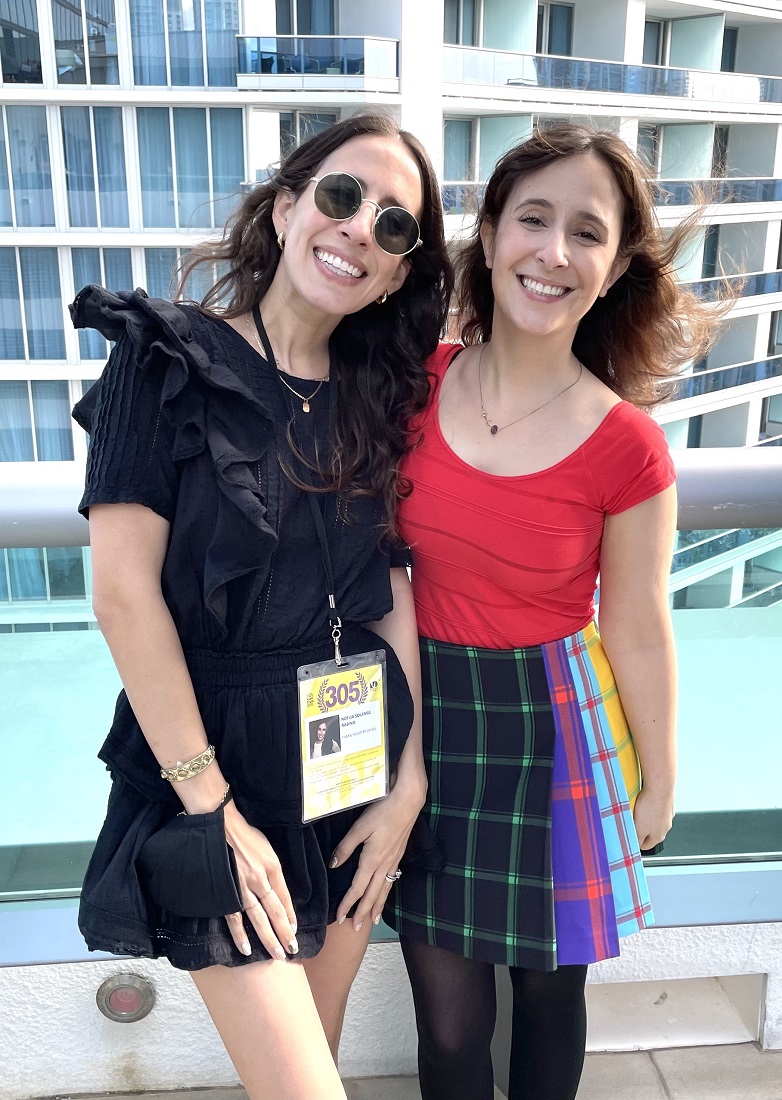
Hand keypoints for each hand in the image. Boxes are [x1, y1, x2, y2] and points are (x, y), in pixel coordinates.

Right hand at [222, 801, 298, 960]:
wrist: (222, 825)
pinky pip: (235, 917)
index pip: (285, 898)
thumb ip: (273, 870)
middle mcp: (260, 879)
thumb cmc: (246, 835)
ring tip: (277, 954)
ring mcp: (243, 887)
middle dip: (284, 932)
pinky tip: (247, 949)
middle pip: (275, 911)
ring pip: (259, 918)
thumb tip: (278, 891)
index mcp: (273, 867)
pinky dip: (240, 934)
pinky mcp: (227, 891)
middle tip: (292, 950)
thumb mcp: (268, 849)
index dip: (291, 916)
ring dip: (269, 938)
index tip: (295, 930)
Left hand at [331, 779, 425, 931]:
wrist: (408, 801)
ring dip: (377, 907)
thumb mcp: (359, 827)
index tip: (339, 917)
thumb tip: (333, 864)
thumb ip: (345, 847)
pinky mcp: (399, 855)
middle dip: (363, 913)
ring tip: (372, 921)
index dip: (347, 904)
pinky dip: (386, 893)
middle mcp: (384, 865)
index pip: (357, 889)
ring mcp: (394, 861)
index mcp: (372, 860)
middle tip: (356, 929)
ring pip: (384, 890)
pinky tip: (385, 894)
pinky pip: (391, 881)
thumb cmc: (383, 811)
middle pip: (372, 895)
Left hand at [633, 786, 673, 851]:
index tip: (628, 836)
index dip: (635, 842)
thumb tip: (635, 846)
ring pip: (652, 819)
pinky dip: (649, 805)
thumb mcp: (639, 828)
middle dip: (639, 827)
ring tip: (636, 808)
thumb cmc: (650, 807)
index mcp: (659, 836)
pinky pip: (655, 807)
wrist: (660, 786)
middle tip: (630, 820)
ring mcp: (667, 814)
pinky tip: (643, 800)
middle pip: (649, 832)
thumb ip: (637, 839)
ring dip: (644, 816)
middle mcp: (666, 827)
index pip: (645, 845)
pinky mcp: (667, 803)